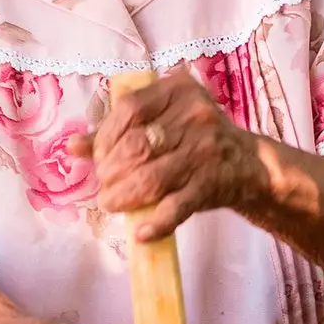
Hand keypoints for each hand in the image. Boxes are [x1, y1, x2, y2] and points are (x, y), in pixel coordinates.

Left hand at [70, 68, 264, 241]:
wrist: (249, 164)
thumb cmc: (195, 139)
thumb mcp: (163, 121)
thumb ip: (118, 130)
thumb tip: (73, 146)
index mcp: (178, 90)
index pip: (129, 108)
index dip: (106, 136)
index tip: (99, 158)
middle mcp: (195, 115)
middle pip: (137, 145)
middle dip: (111, 170)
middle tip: (104, 186)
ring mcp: (206, 150)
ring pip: (152, 177)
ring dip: (124, 196)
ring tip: (111, 204)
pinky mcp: (213, 183)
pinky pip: (178, 206)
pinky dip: (156, 222)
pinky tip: (140, 232)